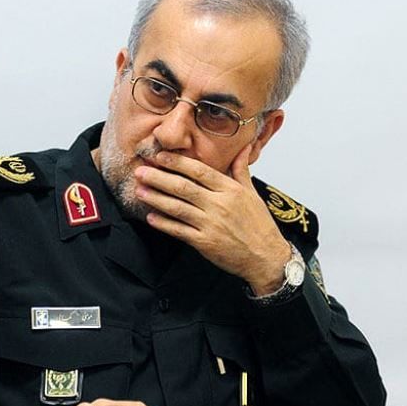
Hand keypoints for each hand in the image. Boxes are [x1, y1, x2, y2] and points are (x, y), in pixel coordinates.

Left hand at [133, 145, 290, 294]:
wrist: (266, 257)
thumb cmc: (259, 226)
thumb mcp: (252, 194)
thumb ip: (242, 170)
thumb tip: (243, 148)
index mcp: (230, 190)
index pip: (199, 171)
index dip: (177, 162)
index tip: (160, 156)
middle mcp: (219, 205)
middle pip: (183, 187)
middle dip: (159, 177)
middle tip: (141, 171)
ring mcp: (211, 224)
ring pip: (178, 207)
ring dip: (156, 198)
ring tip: (140, 190)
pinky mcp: (205, 243)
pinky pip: (179, 231)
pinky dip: (163, 224)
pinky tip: (151, 217)